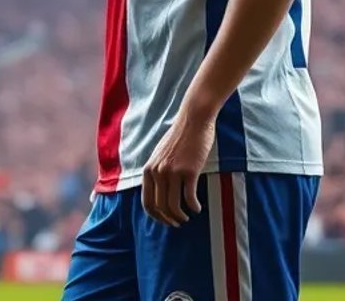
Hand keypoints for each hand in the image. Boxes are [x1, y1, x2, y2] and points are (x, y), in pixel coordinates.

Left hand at [141, 111, 214, 227]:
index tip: (165, 220)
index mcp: (149, 169)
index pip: (147, 202)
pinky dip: (194, 207)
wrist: (193, 120)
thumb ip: (157, 172)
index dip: (156, 216)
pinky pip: (189, 198)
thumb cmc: (179, 138)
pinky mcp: (189, 171)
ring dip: (180, 216)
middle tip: (178, 222)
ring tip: (187, 216)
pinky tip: (198, 208)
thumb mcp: (160, 155)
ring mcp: (172, 172)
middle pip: (160, 207)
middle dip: (169, 219)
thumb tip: (159, 193)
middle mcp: (158, 172)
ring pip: (174, 206)